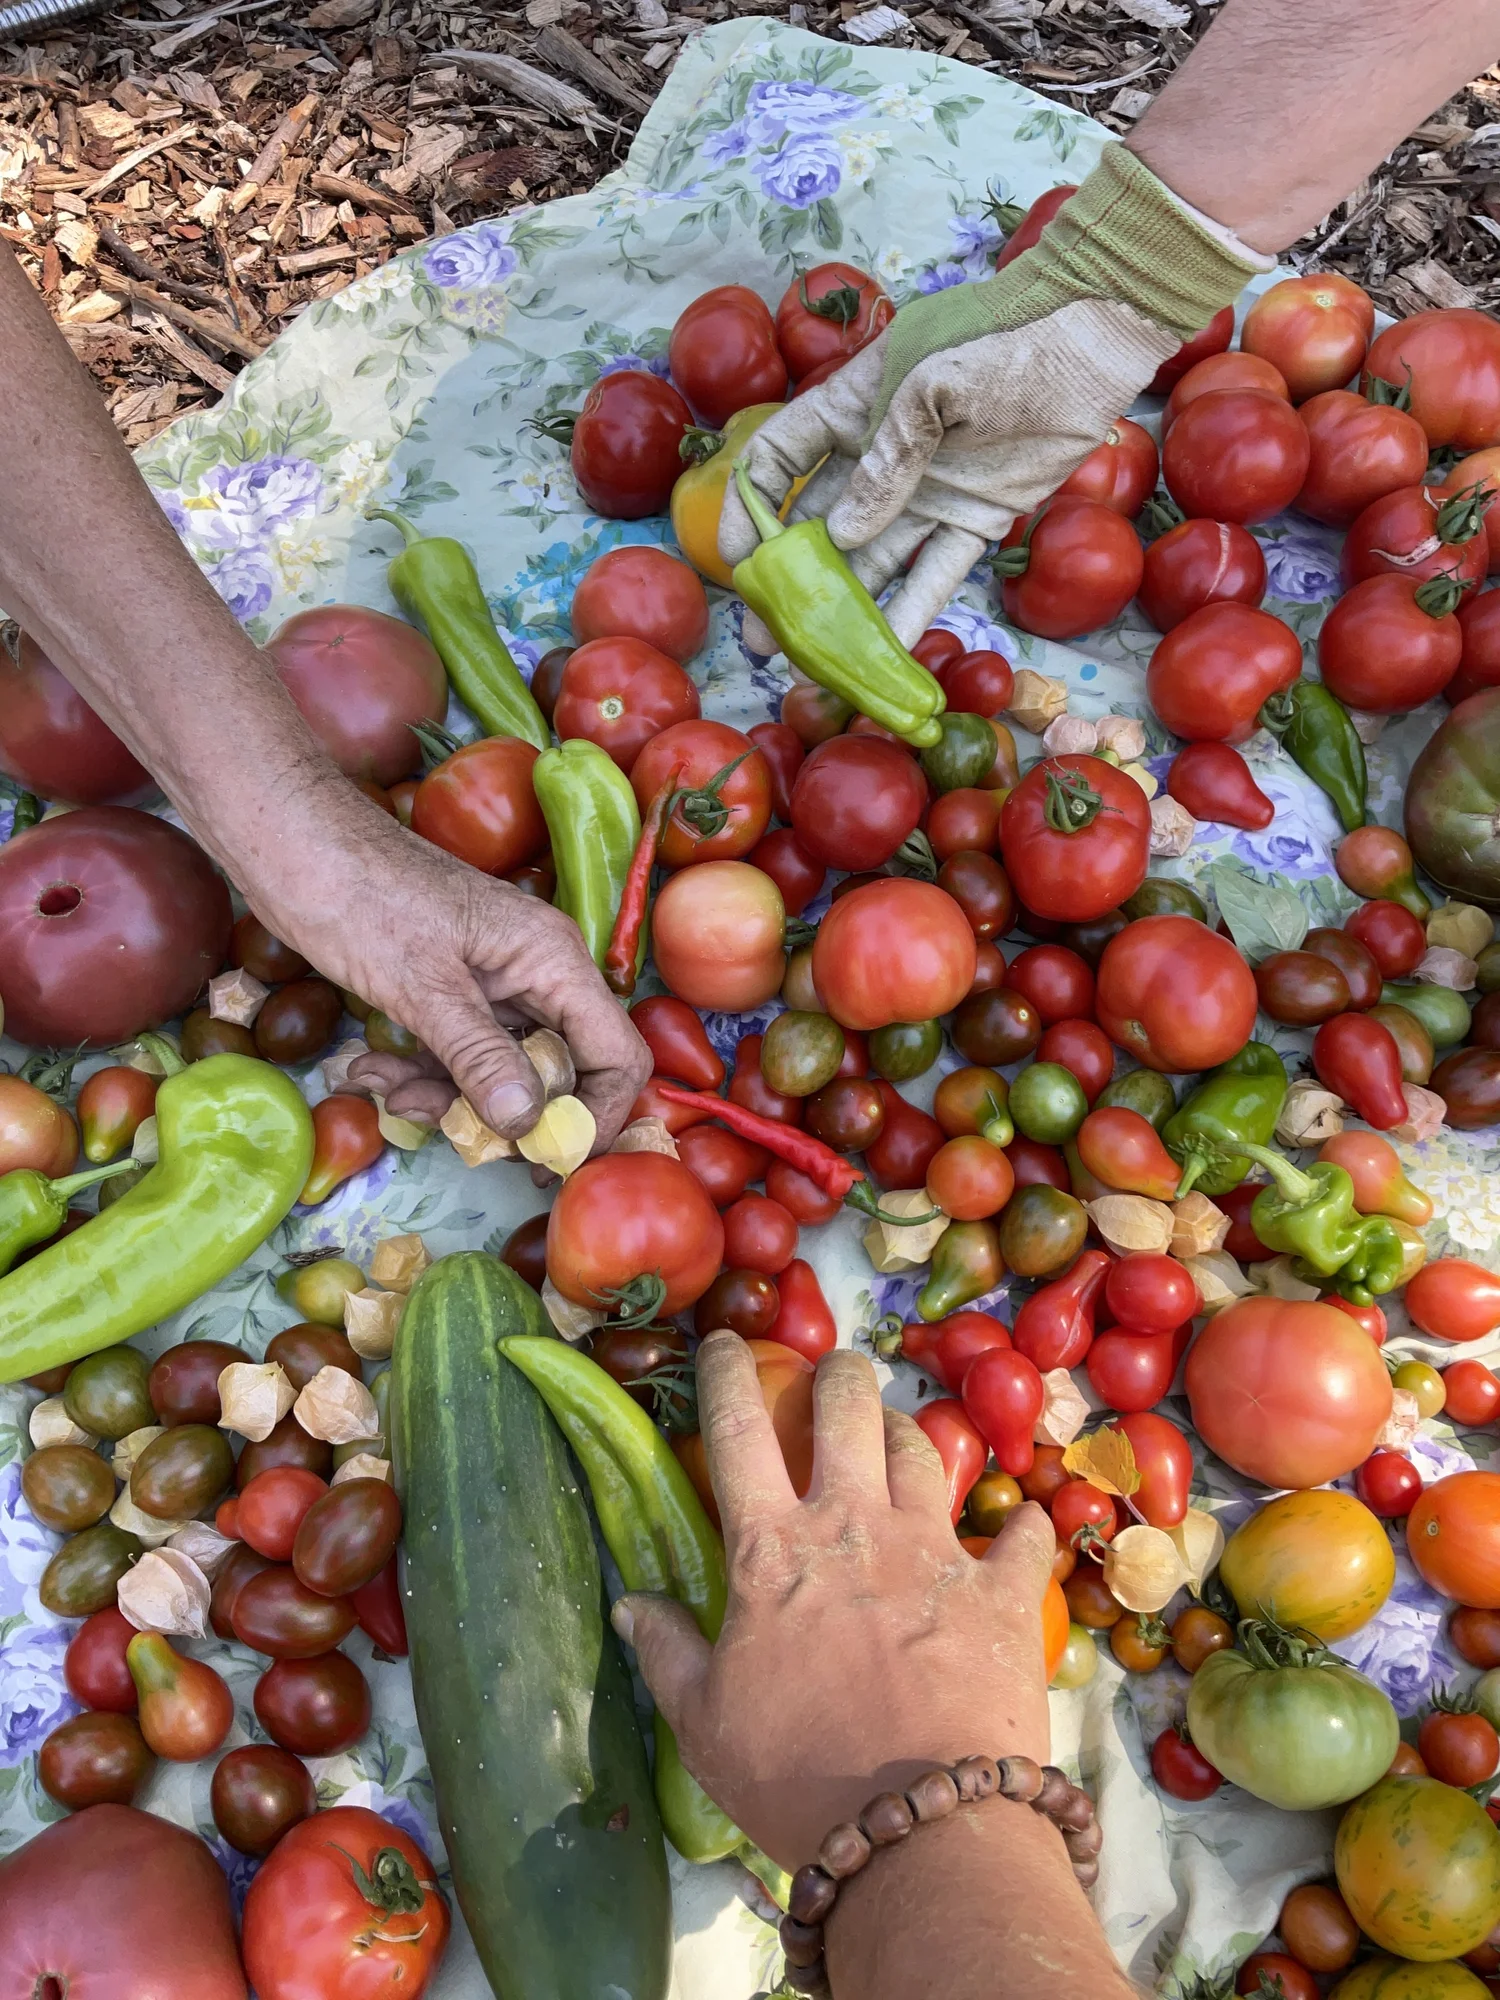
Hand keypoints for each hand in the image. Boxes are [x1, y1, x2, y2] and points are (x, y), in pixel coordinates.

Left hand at [245, 821, 649, 1146]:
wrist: (292, 839)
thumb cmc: (360, 895)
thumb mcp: (421, 986)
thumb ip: (479, 1057)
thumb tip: (529, 1126)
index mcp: (553, 959)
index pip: (616, 1055)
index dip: (594, 1117)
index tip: (544, 1162)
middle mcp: (538, 972)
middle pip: (558, 1072)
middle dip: (505, 1115)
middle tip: (452, 1137)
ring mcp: (497, 981)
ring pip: (501, 1070)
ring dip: (447, 1097)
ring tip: (384, 1090)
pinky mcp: (454, 990)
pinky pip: (460, 1052)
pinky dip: (420, 1072)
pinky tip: (368, 1070)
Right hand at [615, 1333, 1054, 1871]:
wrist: (920, 1827)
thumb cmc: (796, 1776)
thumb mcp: (706, 1723)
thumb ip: (668, 1653)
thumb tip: (629, 1604)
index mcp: (772, 1549)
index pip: (736, 1430)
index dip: (725, 1373)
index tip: (724, 1339)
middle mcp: (854, 1525)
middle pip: (846, 1408)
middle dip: (839, 1373)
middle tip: (835, 1372)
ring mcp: (934, 1551)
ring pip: (923, 1451)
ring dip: (908, 1432)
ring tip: (901, 1434)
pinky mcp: (1000, 1592)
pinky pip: (1021, 1537)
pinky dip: (1022, 1528)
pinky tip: (1024, 1526)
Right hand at [720, 144, 1263, 646]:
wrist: (1092, 335)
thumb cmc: (1003, 336)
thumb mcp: (930, 380)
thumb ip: (885, 456)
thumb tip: (844, 534)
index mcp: (855, 406)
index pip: (781, 458)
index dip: (751, 508)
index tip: (738, 561)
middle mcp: (882, 457)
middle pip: (819, 526)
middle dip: (790, 583)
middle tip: (765, 637)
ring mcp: (927, 492)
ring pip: (874, 562)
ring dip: (844, 612)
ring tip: (813, 663)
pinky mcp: (975, 518)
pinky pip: (934, 572)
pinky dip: (912, 610)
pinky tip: (884, 651)